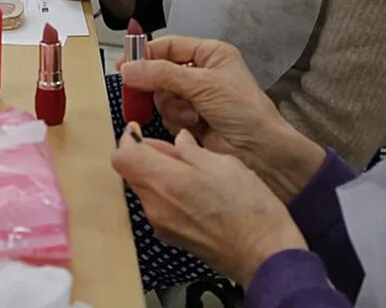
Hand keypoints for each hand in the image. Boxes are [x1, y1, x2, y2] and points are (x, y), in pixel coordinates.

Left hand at [112, 125, 305, 286]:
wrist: (263, 254)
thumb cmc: (248, 206)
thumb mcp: (224, 164)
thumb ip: (192, 150)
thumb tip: (178, 140)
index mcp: (164, 181)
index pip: (122, 157)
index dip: (128, 140)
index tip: (139, 131)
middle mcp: (155, 205)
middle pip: (132, 173)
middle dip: (147, 157)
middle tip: (174, 149)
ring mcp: (161, 225)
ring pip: (147, 191)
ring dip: (159, 176)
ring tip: (192, 171)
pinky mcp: (172, 238)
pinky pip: (159, 208)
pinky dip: (169, 195)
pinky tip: (196, 194)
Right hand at [121, 36, 324, 202]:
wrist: (260, 151)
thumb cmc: (241, 109)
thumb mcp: (203, 84)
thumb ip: (162, 74)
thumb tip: (127, 69)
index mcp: (210, 54)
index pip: (169, 46)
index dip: (145, 53)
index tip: (123, 65)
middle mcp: (200, 73)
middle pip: (159, 71)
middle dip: (156, 84)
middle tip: (137, 91)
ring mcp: (194, 98)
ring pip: (160, 95)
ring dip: (172, 105)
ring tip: (191, 114)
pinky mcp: (189, 120)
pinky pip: (166, 114)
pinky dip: (176, 120)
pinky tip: (193, 125)